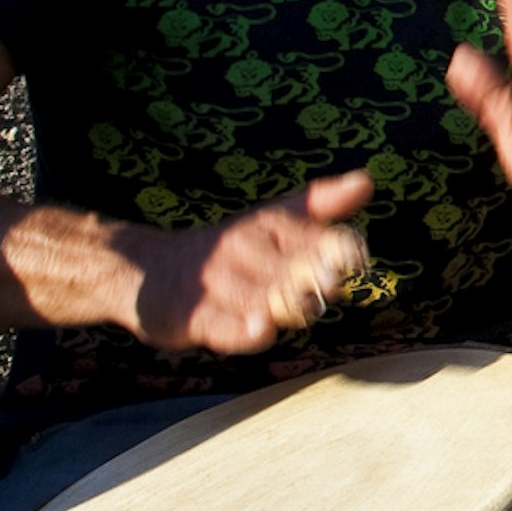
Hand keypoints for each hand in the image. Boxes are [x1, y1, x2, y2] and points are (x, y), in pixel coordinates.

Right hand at [119, 172, 374, 352]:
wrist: (145, 269)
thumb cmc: (227, 249)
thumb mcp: (271, 219)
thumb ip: (320, 203)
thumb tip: (366, 181)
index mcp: (265, 226)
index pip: (310, 236)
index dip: (339, 250)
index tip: (357, 260)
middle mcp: (238, 249)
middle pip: (288, 268)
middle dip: (315, 279)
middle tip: (331, 285)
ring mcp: (212, 284)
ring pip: (259, 297)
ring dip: (286, 305)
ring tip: (305, 307)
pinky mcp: (189, 317)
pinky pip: (219, 326)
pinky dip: (242, 330)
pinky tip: (261, 328)